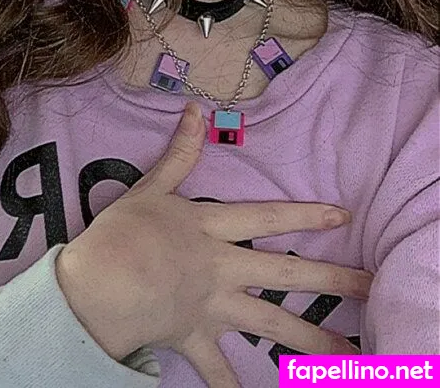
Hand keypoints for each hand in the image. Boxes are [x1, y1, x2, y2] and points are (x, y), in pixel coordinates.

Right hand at [55, 102, 370, 386]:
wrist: (101, 286)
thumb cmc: (122, 234)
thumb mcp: (151, 187)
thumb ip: (178, 153)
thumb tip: (194, 110)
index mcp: (211, 227)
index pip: (268, 217)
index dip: (306, 214)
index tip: (343, 216)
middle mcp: (222, 267)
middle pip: (285, 272)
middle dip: (331, 278)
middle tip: (370, 286)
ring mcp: (212, 306)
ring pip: (271, 323)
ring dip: (311, 340)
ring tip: (349, 356)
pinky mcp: (194, 337)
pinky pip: (218, 370)